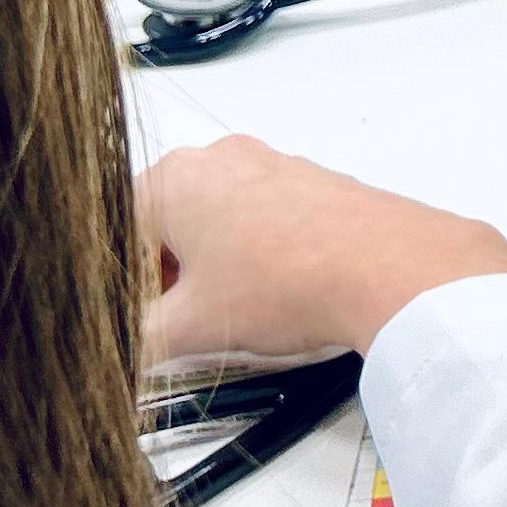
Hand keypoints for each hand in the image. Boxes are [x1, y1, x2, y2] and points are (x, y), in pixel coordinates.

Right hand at [139, 135, 506, 371]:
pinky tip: (277, 291)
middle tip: (186, 323)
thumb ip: (137, 338)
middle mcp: (219, 158)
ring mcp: (270, 163)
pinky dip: (257, 253)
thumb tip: (121, 347)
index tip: (141, 323)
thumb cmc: (291, 283)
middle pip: (166, 225)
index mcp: (174, 178)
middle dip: (169, 277)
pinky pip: (262, 217)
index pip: (116, 235)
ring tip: (238, 311)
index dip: (126, 288)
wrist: (390, 268)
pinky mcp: (311, 181)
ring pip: (215, 221)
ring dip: (214, 267)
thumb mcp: (191, 327)